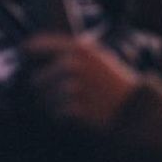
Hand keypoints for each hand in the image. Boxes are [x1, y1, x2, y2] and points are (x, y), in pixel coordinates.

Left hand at [23, 34, 139, 129]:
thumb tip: (32, 51)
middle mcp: (73, 64)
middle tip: (60, 94)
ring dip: (54, 104)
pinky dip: (63, 116)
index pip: (34, 46)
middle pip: (36, 79)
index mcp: (77, 48)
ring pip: (44, 99)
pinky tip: (79, 112)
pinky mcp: (75, 107)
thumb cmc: (113, 82)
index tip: (27, 63)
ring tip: (74, 104)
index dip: (27, 55)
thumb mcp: (96, 56)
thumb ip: (68, 51)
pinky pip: (55, 113)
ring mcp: (73, 87)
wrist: (134, 106)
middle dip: (45, 90)